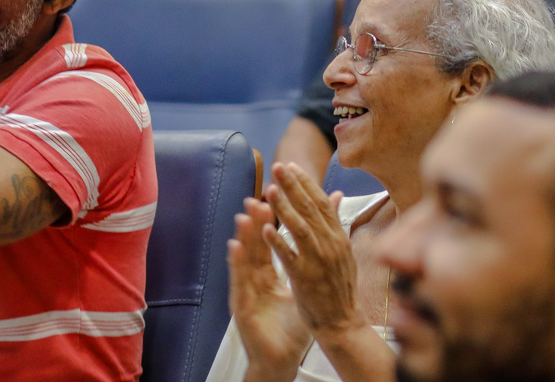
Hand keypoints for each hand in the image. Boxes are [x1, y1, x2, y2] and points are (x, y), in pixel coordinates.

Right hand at [227, 195, 310, 381]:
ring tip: (244, 214)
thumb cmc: (291, 327)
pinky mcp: (241, 305)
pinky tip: (234, 246)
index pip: (269, 242)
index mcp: (268, 275)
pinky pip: (239, 281)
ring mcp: (246, 291)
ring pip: (244, 259)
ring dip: (243, 236)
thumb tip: (320, 244)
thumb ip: (308, 264)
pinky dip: (236, 263)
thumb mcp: (302, 290)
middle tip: (258, 196)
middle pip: (255, 246)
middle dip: (256, 221)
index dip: (272, 220)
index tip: (276, 195)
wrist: (279, 359)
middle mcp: (255, 279)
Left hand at [262, 163, 361, 336]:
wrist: (343, 322)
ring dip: (284, 208)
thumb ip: (335, 221)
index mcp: (339, 237)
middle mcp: (331, 246)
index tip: (291, 165)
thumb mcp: (343, 250)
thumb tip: (335, 193)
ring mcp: (319, 262)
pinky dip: (278, 242)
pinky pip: (289, 257)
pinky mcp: (306, 279)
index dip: (306, 182)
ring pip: (300, 229)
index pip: (322, 202)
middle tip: (277, 167)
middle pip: (310, 209)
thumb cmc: (340, 285)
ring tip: (269, 190)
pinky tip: (264, 228)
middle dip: (293, 186)